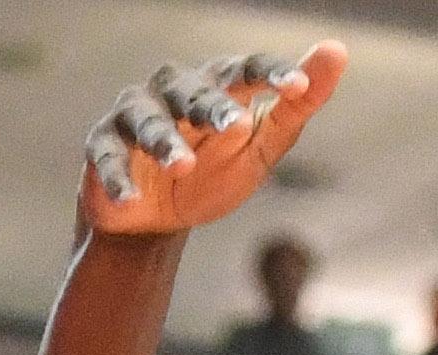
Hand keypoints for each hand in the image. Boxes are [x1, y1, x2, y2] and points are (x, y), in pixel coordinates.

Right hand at [81, 43, 345, 237]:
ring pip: (148, 120)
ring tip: (181, 166)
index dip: (271, 75)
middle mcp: (173, 89)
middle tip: (234, 128)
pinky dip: (118, 178)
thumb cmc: (213, 174)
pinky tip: (130, 198)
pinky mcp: (100, 146)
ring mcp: (134, 115)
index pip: (246, 70)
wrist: (155, 221)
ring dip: (165, 142)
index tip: (297, 88)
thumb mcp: (261, 148)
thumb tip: (337, 51)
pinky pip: (108, 158)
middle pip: (194, 93)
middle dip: (213, 108)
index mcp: (217, 83)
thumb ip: (297, 107)